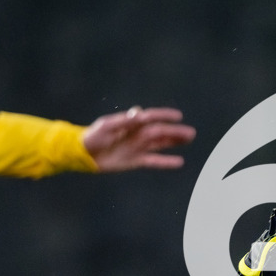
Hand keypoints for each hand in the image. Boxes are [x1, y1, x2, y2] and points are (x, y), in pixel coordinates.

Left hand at [81, 106, 195, 171]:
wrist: (84, 154)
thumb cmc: (93, 136)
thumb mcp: (108, 126)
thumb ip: (125, 121)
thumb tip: (140, 113)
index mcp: (132, 123)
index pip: (152, 117)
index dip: (165, 116)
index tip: (178, 116)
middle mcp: (137, 134)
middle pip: (160, 132)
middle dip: (175, 132)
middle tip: (191, 133)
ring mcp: (138, 147)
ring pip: (161, 144)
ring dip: (174, 142)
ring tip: (189, 140)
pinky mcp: (136, 161)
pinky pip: (155, 161)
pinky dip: (166, 162)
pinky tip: (179, 161)